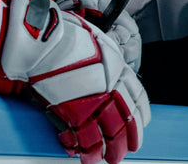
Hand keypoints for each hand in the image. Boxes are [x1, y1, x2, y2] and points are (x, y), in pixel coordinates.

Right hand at [0, 0, 150, 163]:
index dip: (140, 115)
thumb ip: (108, 63)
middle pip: (123, 122)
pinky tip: (80, 153)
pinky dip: (80, 147)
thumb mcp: (101, 43)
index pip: (137, 99)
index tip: (140, 125)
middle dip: (126, 140)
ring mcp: (90, 103)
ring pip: (104, 134)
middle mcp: (109, 90)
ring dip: (104, 151)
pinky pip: (79, 136)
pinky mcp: (69, 113)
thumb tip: (109, 76)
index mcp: (119, 71)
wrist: (46, 42)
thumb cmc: (69, 36)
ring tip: (104, 160)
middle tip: (127, 151)